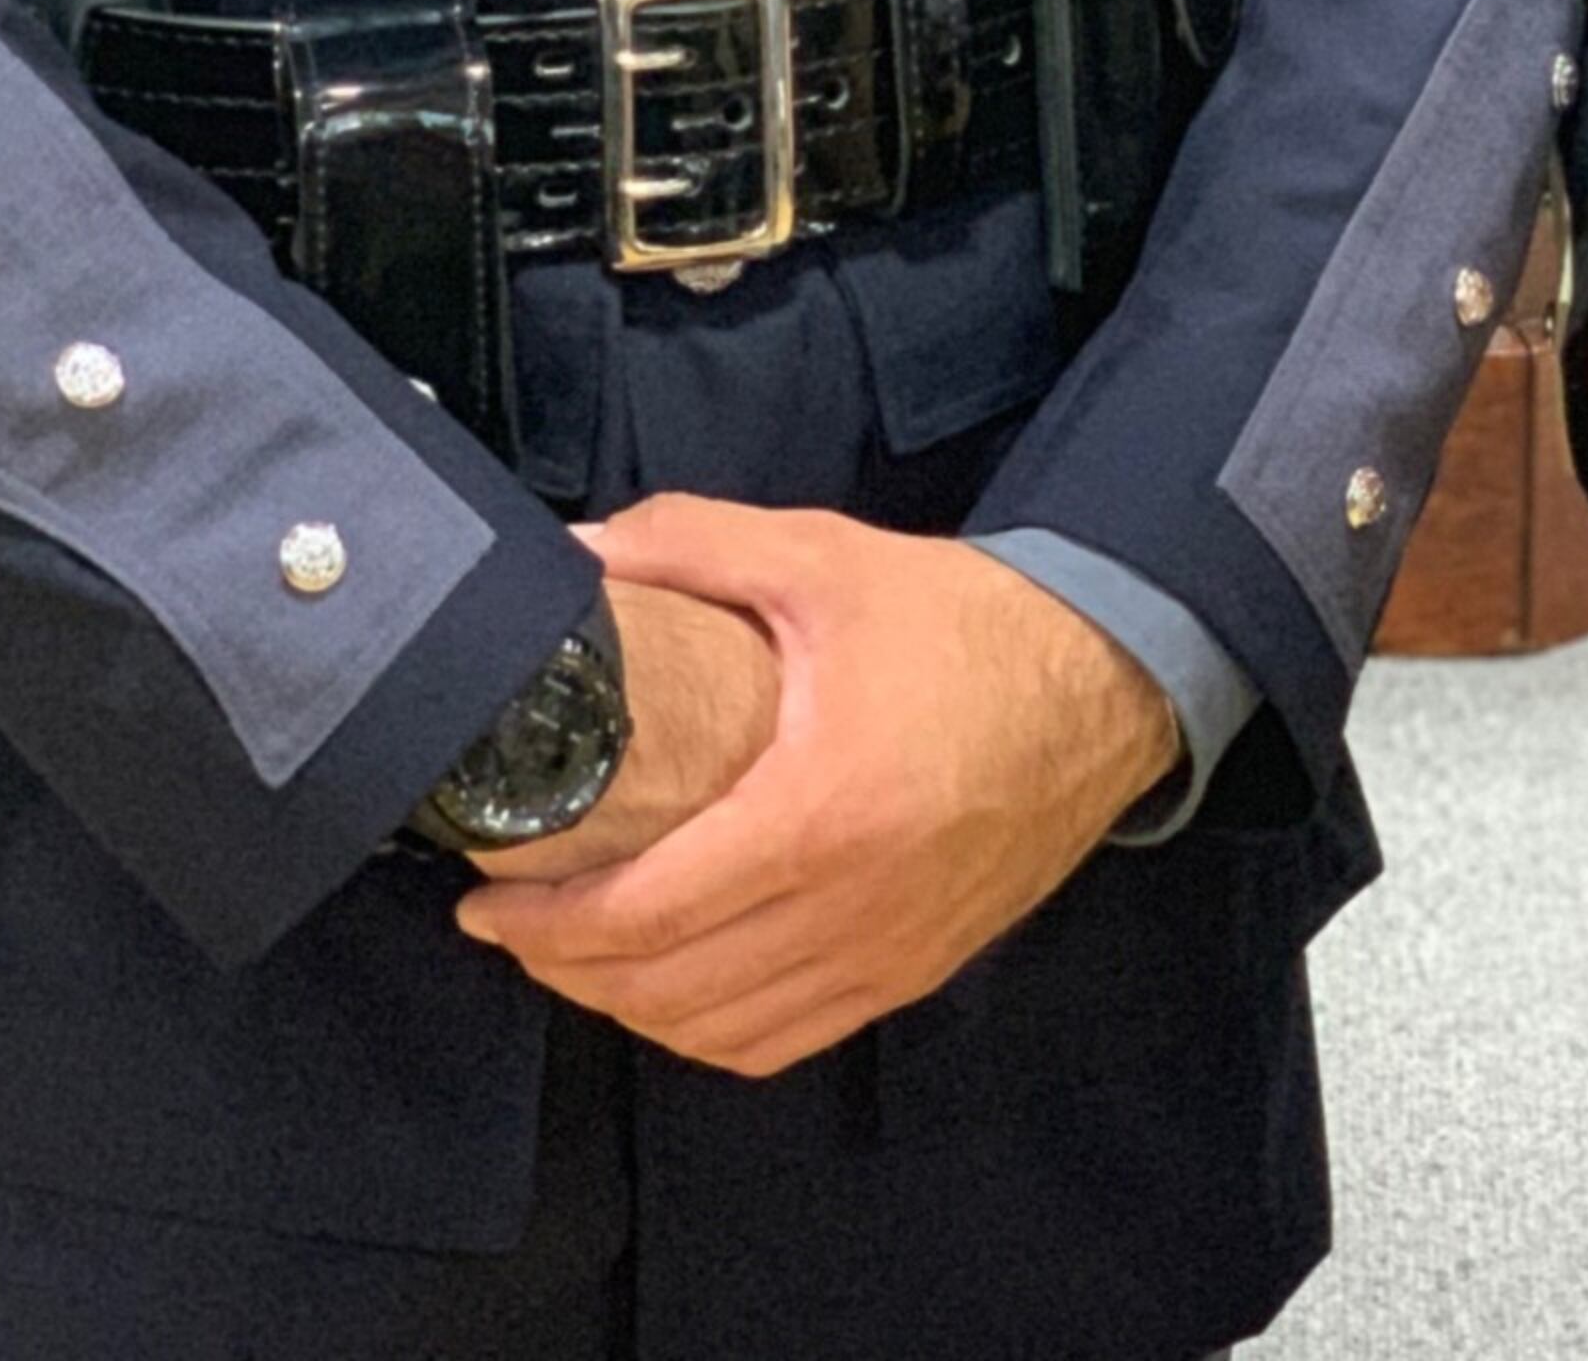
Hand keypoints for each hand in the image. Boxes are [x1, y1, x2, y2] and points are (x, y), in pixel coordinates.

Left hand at [454, 502, 1182, 1076]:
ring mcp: (887, 953)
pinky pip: (785, 1040)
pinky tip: (675, 987)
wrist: (1102, 679)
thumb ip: (692, 546)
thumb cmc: (959, 621)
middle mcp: (852, 906)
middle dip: (568, 971)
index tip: (485, 905)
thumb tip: (574, 552)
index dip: (548, 927)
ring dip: (631, 1009)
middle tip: (513, 927)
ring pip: (720, 1032)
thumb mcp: (822, 558)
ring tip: (580, 955)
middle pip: (669, 990)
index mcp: (818, 812)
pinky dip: (711, 1032)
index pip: (647, 916)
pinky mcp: (914, 971)